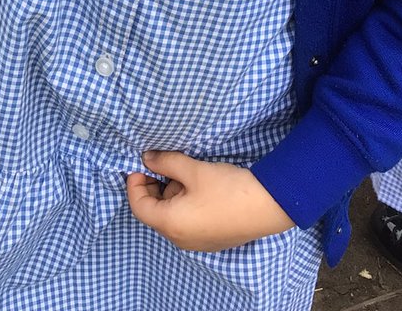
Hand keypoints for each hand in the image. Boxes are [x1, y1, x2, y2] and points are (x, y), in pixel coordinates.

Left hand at [126, 150, 294, 251]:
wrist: (266, 206)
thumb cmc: (226, 188)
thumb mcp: (192, 169)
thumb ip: (165, 162)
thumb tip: (146, 158)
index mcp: (170, 224)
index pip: (138, 206)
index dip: (134, 184)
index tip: (141, 164)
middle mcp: (179, 239)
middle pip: (154, 212)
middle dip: (154, 187)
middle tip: (164, 164)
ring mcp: (195, 243)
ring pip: (170, 216)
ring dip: (171, 193)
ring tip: (186, 172)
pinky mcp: (210, 240)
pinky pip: (186, 222)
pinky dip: (183, 203)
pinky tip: (198, 186)